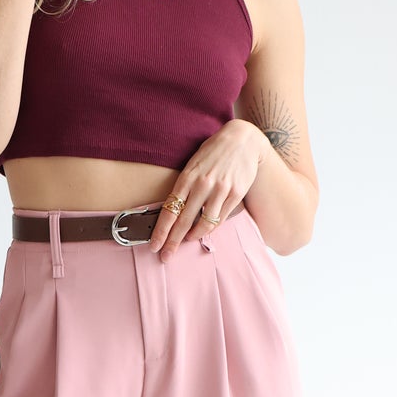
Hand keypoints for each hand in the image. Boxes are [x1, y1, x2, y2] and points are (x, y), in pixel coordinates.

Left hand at [148, 122, 267, 258]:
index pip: (170, 210)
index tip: (154, 245)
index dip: (161, 231)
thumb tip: (174, 211)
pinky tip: (204, 230)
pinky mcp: (236, 194)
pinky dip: (211, 227)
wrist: (242, 140)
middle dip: (173, 242)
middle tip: (165, 257)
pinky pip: (220, 218)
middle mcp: (203, 185)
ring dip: (193, 236)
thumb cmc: (213, 153)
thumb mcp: (193, 164)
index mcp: (187, 177)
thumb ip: (184, 186)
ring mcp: (221, 190)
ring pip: (204, 223)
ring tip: (186, 241)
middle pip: (183, 221)